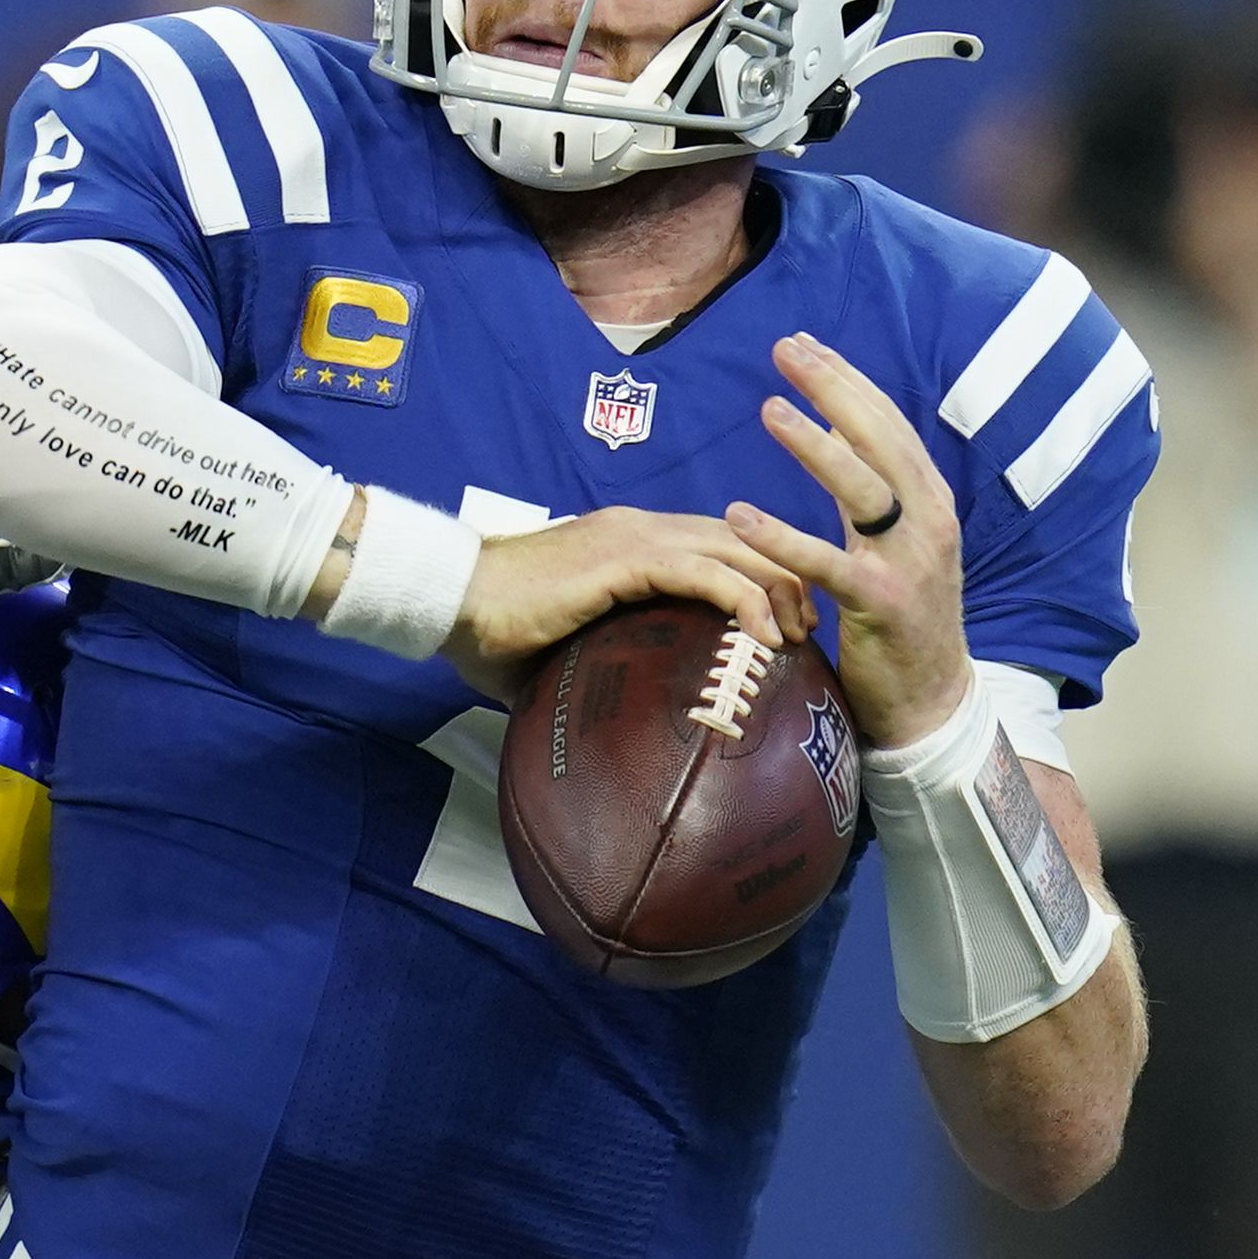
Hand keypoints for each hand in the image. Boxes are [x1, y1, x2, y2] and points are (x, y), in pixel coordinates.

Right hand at [435, 504, 813, 707]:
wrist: (451, 600)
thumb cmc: (491, 631)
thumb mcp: (558, 650)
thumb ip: (591, 670)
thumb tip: (598, 729)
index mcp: (631, 542)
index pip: (718, 543)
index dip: (761, 576)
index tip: (783, 624)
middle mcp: (643, 529)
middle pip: (744, 539)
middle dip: (787, 579)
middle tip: (806, 633)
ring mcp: (637, 538)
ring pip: (738, 548)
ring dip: (780, 590)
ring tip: (797, 638)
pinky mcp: (627, 557)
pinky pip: (707, 572)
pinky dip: (745, 599)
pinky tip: (764, 636)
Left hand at [727, 332, 970, 746]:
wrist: (933, 700)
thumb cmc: (901, 618)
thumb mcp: (892, 545)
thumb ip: (867, 496)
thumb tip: (828, 436)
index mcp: (928, 501)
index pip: (886, 426)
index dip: (847, 381)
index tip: (806, 344)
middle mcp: (928, 521)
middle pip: (878, 441)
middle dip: (834, 390)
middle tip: (786, 350)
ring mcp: (908, 562)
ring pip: (861, 490)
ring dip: (814, 447)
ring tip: (769, 409)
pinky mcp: (881, 604)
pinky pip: (827, 565)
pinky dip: (783, 539)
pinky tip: (741, 514)